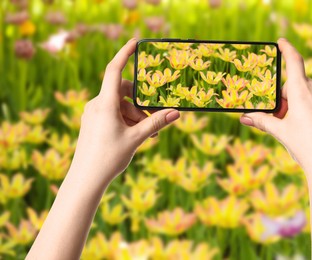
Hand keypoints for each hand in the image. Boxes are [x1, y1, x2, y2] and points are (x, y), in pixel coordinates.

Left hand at [70, 38, 179, 185]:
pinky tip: (135, 136)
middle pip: (123, 91)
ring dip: (135, 115)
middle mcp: (97, 105)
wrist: (85, 179)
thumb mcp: (136, 138)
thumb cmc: (109, 158)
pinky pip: (113, 114)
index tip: (135, 42)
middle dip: (140, 103)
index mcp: (105, 104)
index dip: (124, 54)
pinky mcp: (93, 122)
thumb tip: (177, 112)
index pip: (114, 70)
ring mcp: (93, 114)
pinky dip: (126, 120)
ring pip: (119, 105)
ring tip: (147, 135)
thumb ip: (156, 123)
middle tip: (154, 120)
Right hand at [240, 38, 311, 174]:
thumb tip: (244, 117)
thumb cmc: (305, 146)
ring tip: (295, 127)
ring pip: (309, 94)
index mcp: (302, 91)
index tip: (281, 41)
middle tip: (280, 118)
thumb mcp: (280, 132)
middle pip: (296, 85)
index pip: (294, 61)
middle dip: (286, 97)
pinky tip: (310, 130)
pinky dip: (311, 110)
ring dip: (298, 104)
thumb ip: (262, 121)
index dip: (287, 49)